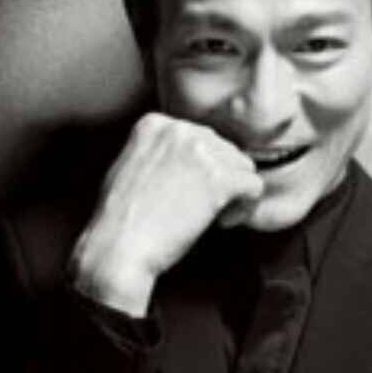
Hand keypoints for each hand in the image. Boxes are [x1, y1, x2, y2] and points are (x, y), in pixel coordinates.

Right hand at [69, 112, 263, 316]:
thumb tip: (191, 160)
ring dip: (234, 193)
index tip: (191, 192)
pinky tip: (223, 222)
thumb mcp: (131, 167)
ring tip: (214, 216)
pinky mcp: (219, 178)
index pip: (201, 138)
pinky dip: (245, 208)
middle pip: (224, 150)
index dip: (202, 169)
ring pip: (243, 166)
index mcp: (156, 123)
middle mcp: (180, 129)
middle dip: (220, 180)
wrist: (117, 249)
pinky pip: (254, 186)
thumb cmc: (120, 221)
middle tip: (203, 209)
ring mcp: (201, 151)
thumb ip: (161, 153)